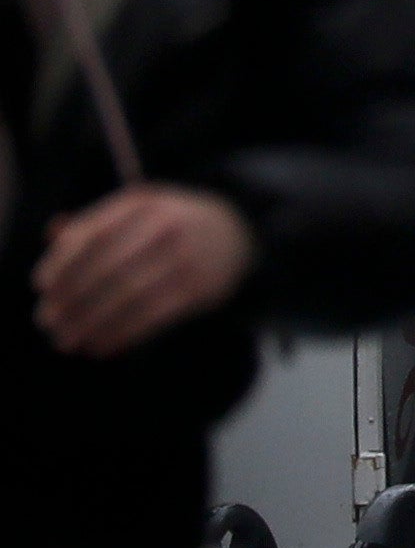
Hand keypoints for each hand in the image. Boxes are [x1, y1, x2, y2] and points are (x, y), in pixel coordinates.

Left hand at [36, 187, 252, 356]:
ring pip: (126, 296)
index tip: (41, 285)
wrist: (238, 233)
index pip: (94, 233)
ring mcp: (187, 256)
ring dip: (91, 323)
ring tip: (70, 340)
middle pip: (107, 268)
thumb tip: (52, 234)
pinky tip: (101, 345)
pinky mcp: (201, 288)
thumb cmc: (170, 225)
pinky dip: (121, 334)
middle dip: (72, 300)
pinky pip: (151, 316)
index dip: (63, 261)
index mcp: (146, 202)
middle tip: (50, 322)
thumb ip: (96, 221)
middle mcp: (168, 224)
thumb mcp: (138, 210)